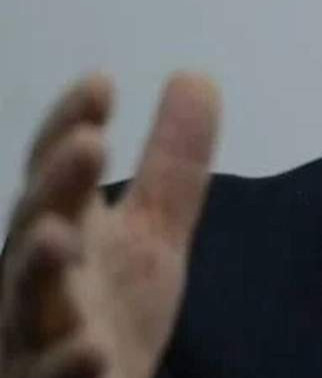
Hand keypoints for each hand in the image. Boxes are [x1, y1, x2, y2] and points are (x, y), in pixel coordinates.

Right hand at [0, 73, 219, 377]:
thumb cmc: (109, 312)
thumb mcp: (153, 233)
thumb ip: (172, 164)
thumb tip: (194, 74)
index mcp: (65, 233)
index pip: (59, 172)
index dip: (72, 126)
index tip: (102, 83)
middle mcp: (37, 280)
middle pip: (35, 228)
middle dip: (55, 187)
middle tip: (88, 144)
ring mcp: (36, 338)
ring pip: (26, 305)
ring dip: (37, 268)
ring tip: (57, 236)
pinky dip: (67, 364)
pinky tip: (92, 349)